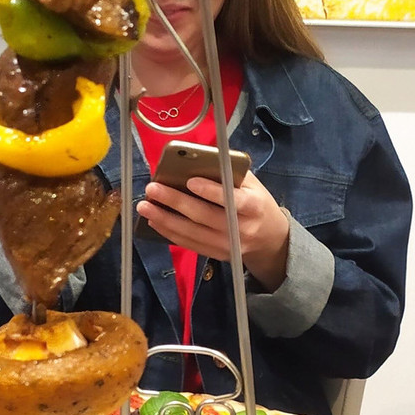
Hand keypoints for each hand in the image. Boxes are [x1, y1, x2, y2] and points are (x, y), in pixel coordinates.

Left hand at [136, 171, 289, 289]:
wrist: (270, 239)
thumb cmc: (257, 203)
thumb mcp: (253, 185)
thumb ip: (229, 174)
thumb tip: (196, 159)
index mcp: (254, 206)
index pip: (233, 201)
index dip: (211, 192)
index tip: (190, 181)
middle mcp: (241, 229)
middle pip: (204, 216)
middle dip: (175, 202)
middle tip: (153, 189)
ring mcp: (228, 245)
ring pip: (192, 233)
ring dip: (165, 219)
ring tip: (145, 206)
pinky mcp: (216, 255)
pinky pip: (189, 244)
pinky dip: (169, 232)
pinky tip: (154, 220)